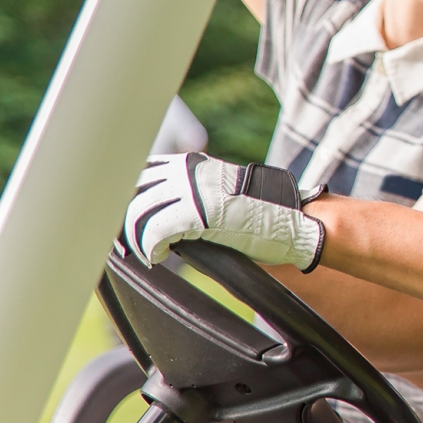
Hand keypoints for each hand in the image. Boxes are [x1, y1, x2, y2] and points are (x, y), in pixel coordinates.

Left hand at [124, 153, 324, 270]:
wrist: (296, 223)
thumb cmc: (261, 219)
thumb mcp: (219, 197)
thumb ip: (189, 198)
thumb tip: (153, 218)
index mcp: (193, 165)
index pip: (141, 173)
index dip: (127, 199)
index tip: (125, 223)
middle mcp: (190, 171)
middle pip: (132, 192)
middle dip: (126, 222)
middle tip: (130, 245)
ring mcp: (194, 190)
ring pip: (139, 212)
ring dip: (137, 238)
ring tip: (149, 253)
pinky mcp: (199, 213)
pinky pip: (156, 231)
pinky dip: (151, 248)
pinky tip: (159, 257)